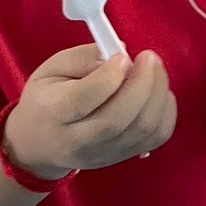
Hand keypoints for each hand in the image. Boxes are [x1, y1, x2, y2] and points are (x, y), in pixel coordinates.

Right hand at [4, 46, 176, 179]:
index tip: (123, 56)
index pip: (85, 100)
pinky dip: (165, 110)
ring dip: (158, 94)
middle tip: (148, 57)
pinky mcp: (123, 156)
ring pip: (142, 130)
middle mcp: (79, 141)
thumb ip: (83, 57)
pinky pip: (156, 137)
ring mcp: (104, 154)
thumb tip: (119, 49)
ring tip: (153, 70)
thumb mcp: (53, 68)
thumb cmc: (47, 99)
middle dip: (143, 83)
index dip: (109, 76)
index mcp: (55, 113)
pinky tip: (157, 91)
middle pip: (118, 120)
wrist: (39, 144)